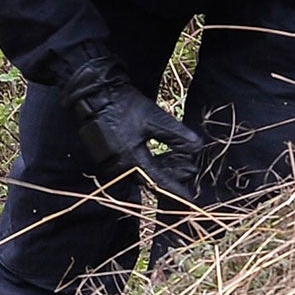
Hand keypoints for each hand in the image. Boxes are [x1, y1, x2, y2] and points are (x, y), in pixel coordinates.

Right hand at [57, 48, 206, 206]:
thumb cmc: (124, 106)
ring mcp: (115, 163)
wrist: (96, 95)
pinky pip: (137, 165)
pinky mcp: (113, 155)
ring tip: (185, 161)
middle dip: (174, 175)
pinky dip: (154, 162)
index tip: (191, 199)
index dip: (177, 190)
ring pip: (146, 172)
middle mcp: (122, 168)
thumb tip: (198, 148)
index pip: (159, 182)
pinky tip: (168, 155)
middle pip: (153, 178)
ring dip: (166, 168)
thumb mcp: (154, 118)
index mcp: (132, 161)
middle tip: (193, 170)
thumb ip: (176, 136)